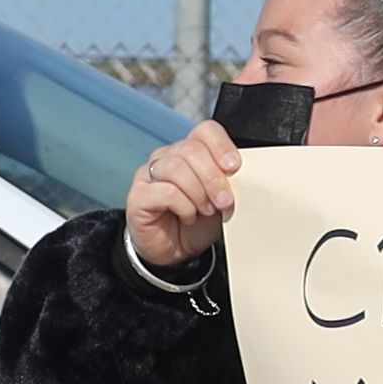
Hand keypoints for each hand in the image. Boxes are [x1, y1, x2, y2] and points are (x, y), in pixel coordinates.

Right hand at [123, 123, 241, 275]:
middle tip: (225, 201)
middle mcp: (166, 157)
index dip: (221, 145)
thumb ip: (229, 184)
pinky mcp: (138, 195)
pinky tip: (188, 217)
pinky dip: (184, 206)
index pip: (204, 130)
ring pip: (176, 167)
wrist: (175, 252)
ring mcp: (148, 174)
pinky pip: (166, 192)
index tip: (234, 167)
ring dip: (198, 192)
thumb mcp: (221, 201)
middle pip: (191, 149)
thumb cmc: (198, 223)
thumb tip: (244, 175)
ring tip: (206, 210)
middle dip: (213, 177)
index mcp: (190, 152)